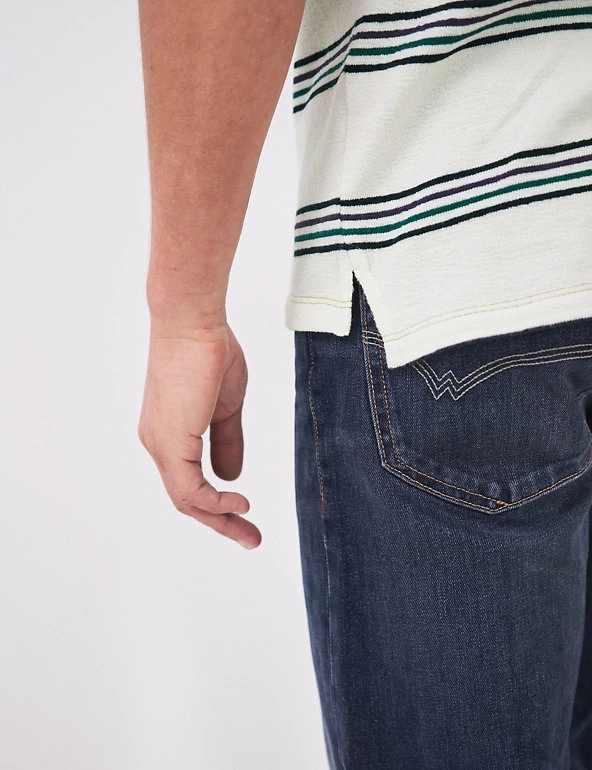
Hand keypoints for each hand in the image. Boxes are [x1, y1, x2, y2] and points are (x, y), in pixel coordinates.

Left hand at [137, 321, 259, 548]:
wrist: (195, 322)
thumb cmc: (210, 353)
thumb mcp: (226, 407)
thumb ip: (227, 441)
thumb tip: (231, 477)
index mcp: (170, 434)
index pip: (190, 481)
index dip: (218, 504)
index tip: (246, 514)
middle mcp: (159, 443)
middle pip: (187, 498)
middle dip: (221, 523)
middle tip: (251, 539)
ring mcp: (160, 444)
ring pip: (186, 499)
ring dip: (220, 519)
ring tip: (250, 532)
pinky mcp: (169, 442)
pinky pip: (189, 488)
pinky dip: (215, 502)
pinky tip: (240, 504)